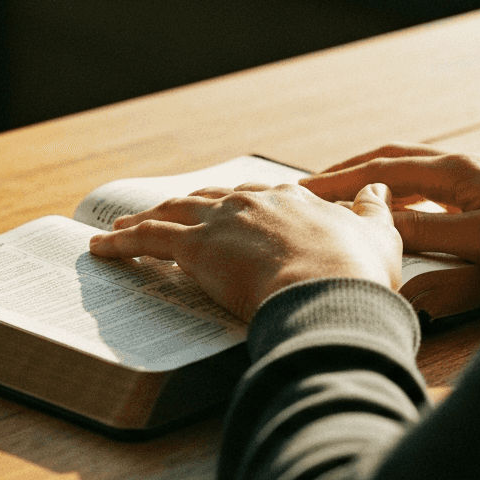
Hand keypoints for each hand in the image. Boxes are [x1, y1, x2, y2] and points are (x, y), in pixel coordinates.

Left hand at [89, 182, 400, 322]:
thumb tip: (376, 189)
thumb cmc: (357, 272)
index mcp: (294, 200)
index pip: (259, 198)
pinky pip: (146, 240)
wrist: (329, 291)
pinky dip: (120, 242)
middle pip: (207, 200)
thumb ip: (372, 211)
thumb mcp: (379, 235)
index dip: (240, 206)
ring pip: (171, 214)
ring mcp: (221, 222)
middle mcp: (252, 202)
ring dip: (144, 218)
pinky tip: (100, 247)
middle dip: (183, 207)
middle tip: (164, 214)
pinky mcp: (194, 248)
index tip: (228, 212)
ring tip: (122, 225)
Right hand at [300, 143, 479, 278]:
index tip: (301, 192)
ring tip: (351, 193)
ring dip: (379, 176)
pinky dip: (409, 189)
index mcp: (456, 172)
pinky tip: (413, 208)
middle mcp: (467, 165)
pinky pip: (438, 183)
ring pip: (416, 168)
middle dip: (351, 169)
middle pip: (394, 158)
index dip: (338, 181)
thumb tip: (375, 228)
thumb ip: (428, 235)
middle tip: (313, 185)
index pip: (381, 171)